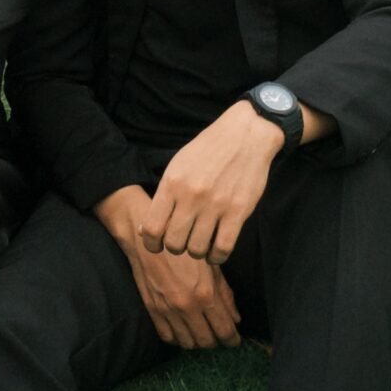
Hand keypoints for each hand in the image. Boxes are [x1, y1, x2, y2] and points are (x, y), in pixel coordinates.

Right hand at [93, 186, 241, 351]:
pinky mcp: (153, 310)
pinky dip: (178, 339)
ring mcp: (168, 311)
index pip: (224, 330)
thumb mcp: (212, 266)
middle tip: (219, 335)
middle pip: (207, 341)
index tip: (235, 340)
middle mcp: (187, 307)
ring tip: (202, 332)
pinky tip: (184, 331)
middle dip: (216, 342)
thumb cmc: (184, 249)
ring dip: (197, 342)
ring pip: (187, 343)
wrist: (150, 240)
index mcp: (205, 294)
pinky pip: (167, 337)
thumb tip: (236, 318)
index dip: (232, 340)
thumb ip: (225, 294)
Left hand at [138, 102, 283, 263]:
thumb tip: (144, 230)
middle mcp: (191, 196)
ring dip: (197, 252)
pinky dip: (216, 256)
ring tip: (200, 243)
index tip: (156, 246)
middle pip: (174, 244)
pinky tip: (215, 250)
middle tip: (182, 241)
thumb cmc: (209, 150)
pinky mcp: (238, 211)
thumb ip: (162, 197)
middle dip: (175, 248)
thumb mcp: (178, 165)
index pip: (152, 228)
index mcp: (172, 183)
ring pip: (197, 250)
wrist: (246, 134)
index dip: (151, 244)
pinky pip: (223, 248)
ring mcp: (216, 205)